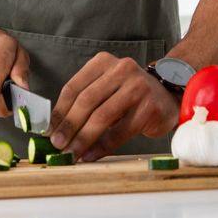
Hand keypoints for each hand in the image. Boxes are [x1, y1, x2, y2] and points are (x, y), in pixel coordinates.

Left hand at [47, 52, 178, 160]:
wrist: (168, 96)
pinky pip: (120, 132)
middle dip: (69, 125)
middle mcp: (121, 69)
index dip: (59, 111)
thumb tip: (56, 127)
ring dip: (84, 138)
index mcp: (103, 62)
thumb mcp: (106, 87)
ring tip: (72, 153)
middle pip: (86, 101)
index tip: (49, 130)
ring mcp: (138, 87)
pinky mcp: (149, 108)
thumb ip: (85, 100)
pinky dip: (103, 146)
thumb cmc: (130, 95)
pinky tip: (91, 155)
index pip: (74, 87)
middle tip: (58, 144)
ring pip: (102, 116)